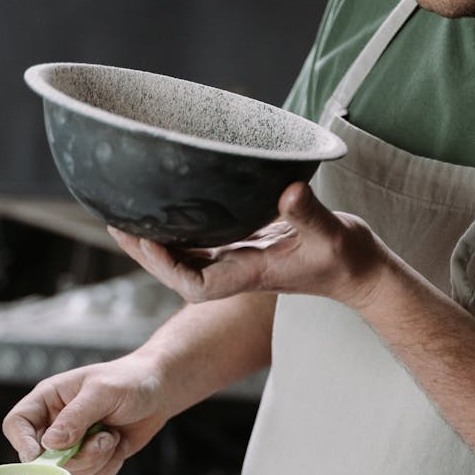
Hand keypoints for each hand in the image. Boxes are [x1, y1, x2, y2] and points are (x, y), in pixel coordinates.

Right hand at [2, 353, 169, 474]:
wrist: (160, 390)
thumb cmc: (131, 380)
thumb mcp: (102, 392)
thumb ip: (76, 416)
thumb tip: (50, 443)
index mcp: (50, 399)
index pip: (17, 423)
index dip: (22, 442)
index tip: (41, 454)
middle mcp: (56, 423)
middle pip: (42, 458)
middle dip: (73, 458)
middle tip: (101, 441)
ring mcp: (73, 443)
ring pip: (68, 472)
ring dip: (95, 460)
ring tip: (112, 437)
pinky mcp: (92, 457)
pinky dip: (108, 465)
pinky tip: (119, 444)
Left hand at [107, 182, 385, 308]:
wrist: (360, 271)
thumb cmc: (348, 258)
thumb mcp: (332, 234)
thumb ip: (308, 214)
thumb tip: (288, 191)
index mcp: (250, 274)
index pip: (194, 283)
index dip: (165, 265)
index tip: (145, 240)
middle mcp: (238, 270)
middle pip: (178, 270)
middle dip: (145, 250)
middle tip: (113, 220)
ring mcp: (240, 260)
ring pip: (187, 256)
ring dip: (157, 240)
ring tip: (126, 214)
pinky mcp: (248, 247)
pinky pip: (204, 242)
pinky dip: (182, 230)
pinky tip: (168, 211)